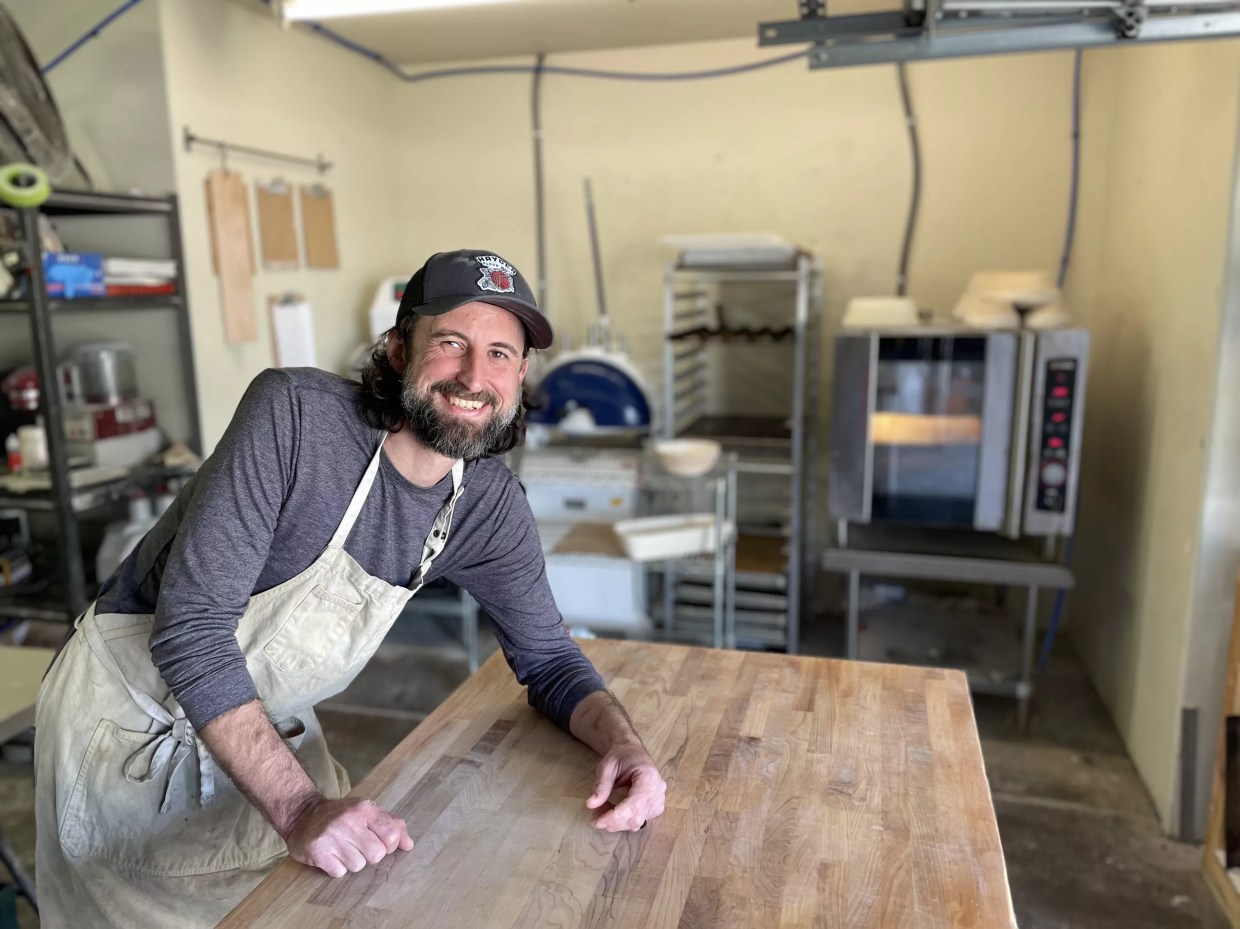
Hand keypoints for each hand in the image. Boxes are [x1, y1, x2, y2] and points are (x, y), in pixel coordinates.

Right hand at [283, 797, 413, 877]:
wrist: (303, 815)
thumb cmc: (341, 816)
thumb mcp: (367, 812)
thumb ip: (391, 825)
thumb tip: (409, 845)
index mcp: (365, 809)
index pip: (392, 835)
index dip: (389, 845)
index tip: (380, 843)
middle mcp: (349, 820)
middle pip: (377, 855)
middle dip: (370, 855)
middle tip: (357, 846)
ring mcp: (332, 836)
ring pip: (358, 866)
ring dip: (352, 861)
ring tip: (342, 848)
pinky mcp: (318, 851)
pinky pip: (339, 872)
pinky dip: (337, 867)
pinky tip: (331, 855)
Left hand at [585, 741, 666, 832]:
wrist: (631, 751)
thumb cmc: (620, 756)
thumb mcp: (607, 766)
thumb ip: (600, 785)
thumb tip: (590, 804)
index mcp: (648, 777)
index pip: (634, 804)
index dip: (615, 817)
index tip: (597, 822)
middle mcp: (658, 790)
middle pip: (637, 817)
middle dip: (614, 822)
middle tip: (595, 817)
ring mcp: (659, 800)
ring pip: (638, 823)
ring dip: (617, 823)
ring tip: (602, 810)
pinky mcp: (656, 807)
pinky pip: (640, 821)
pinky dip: (624, 821)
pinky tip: (614, 811)